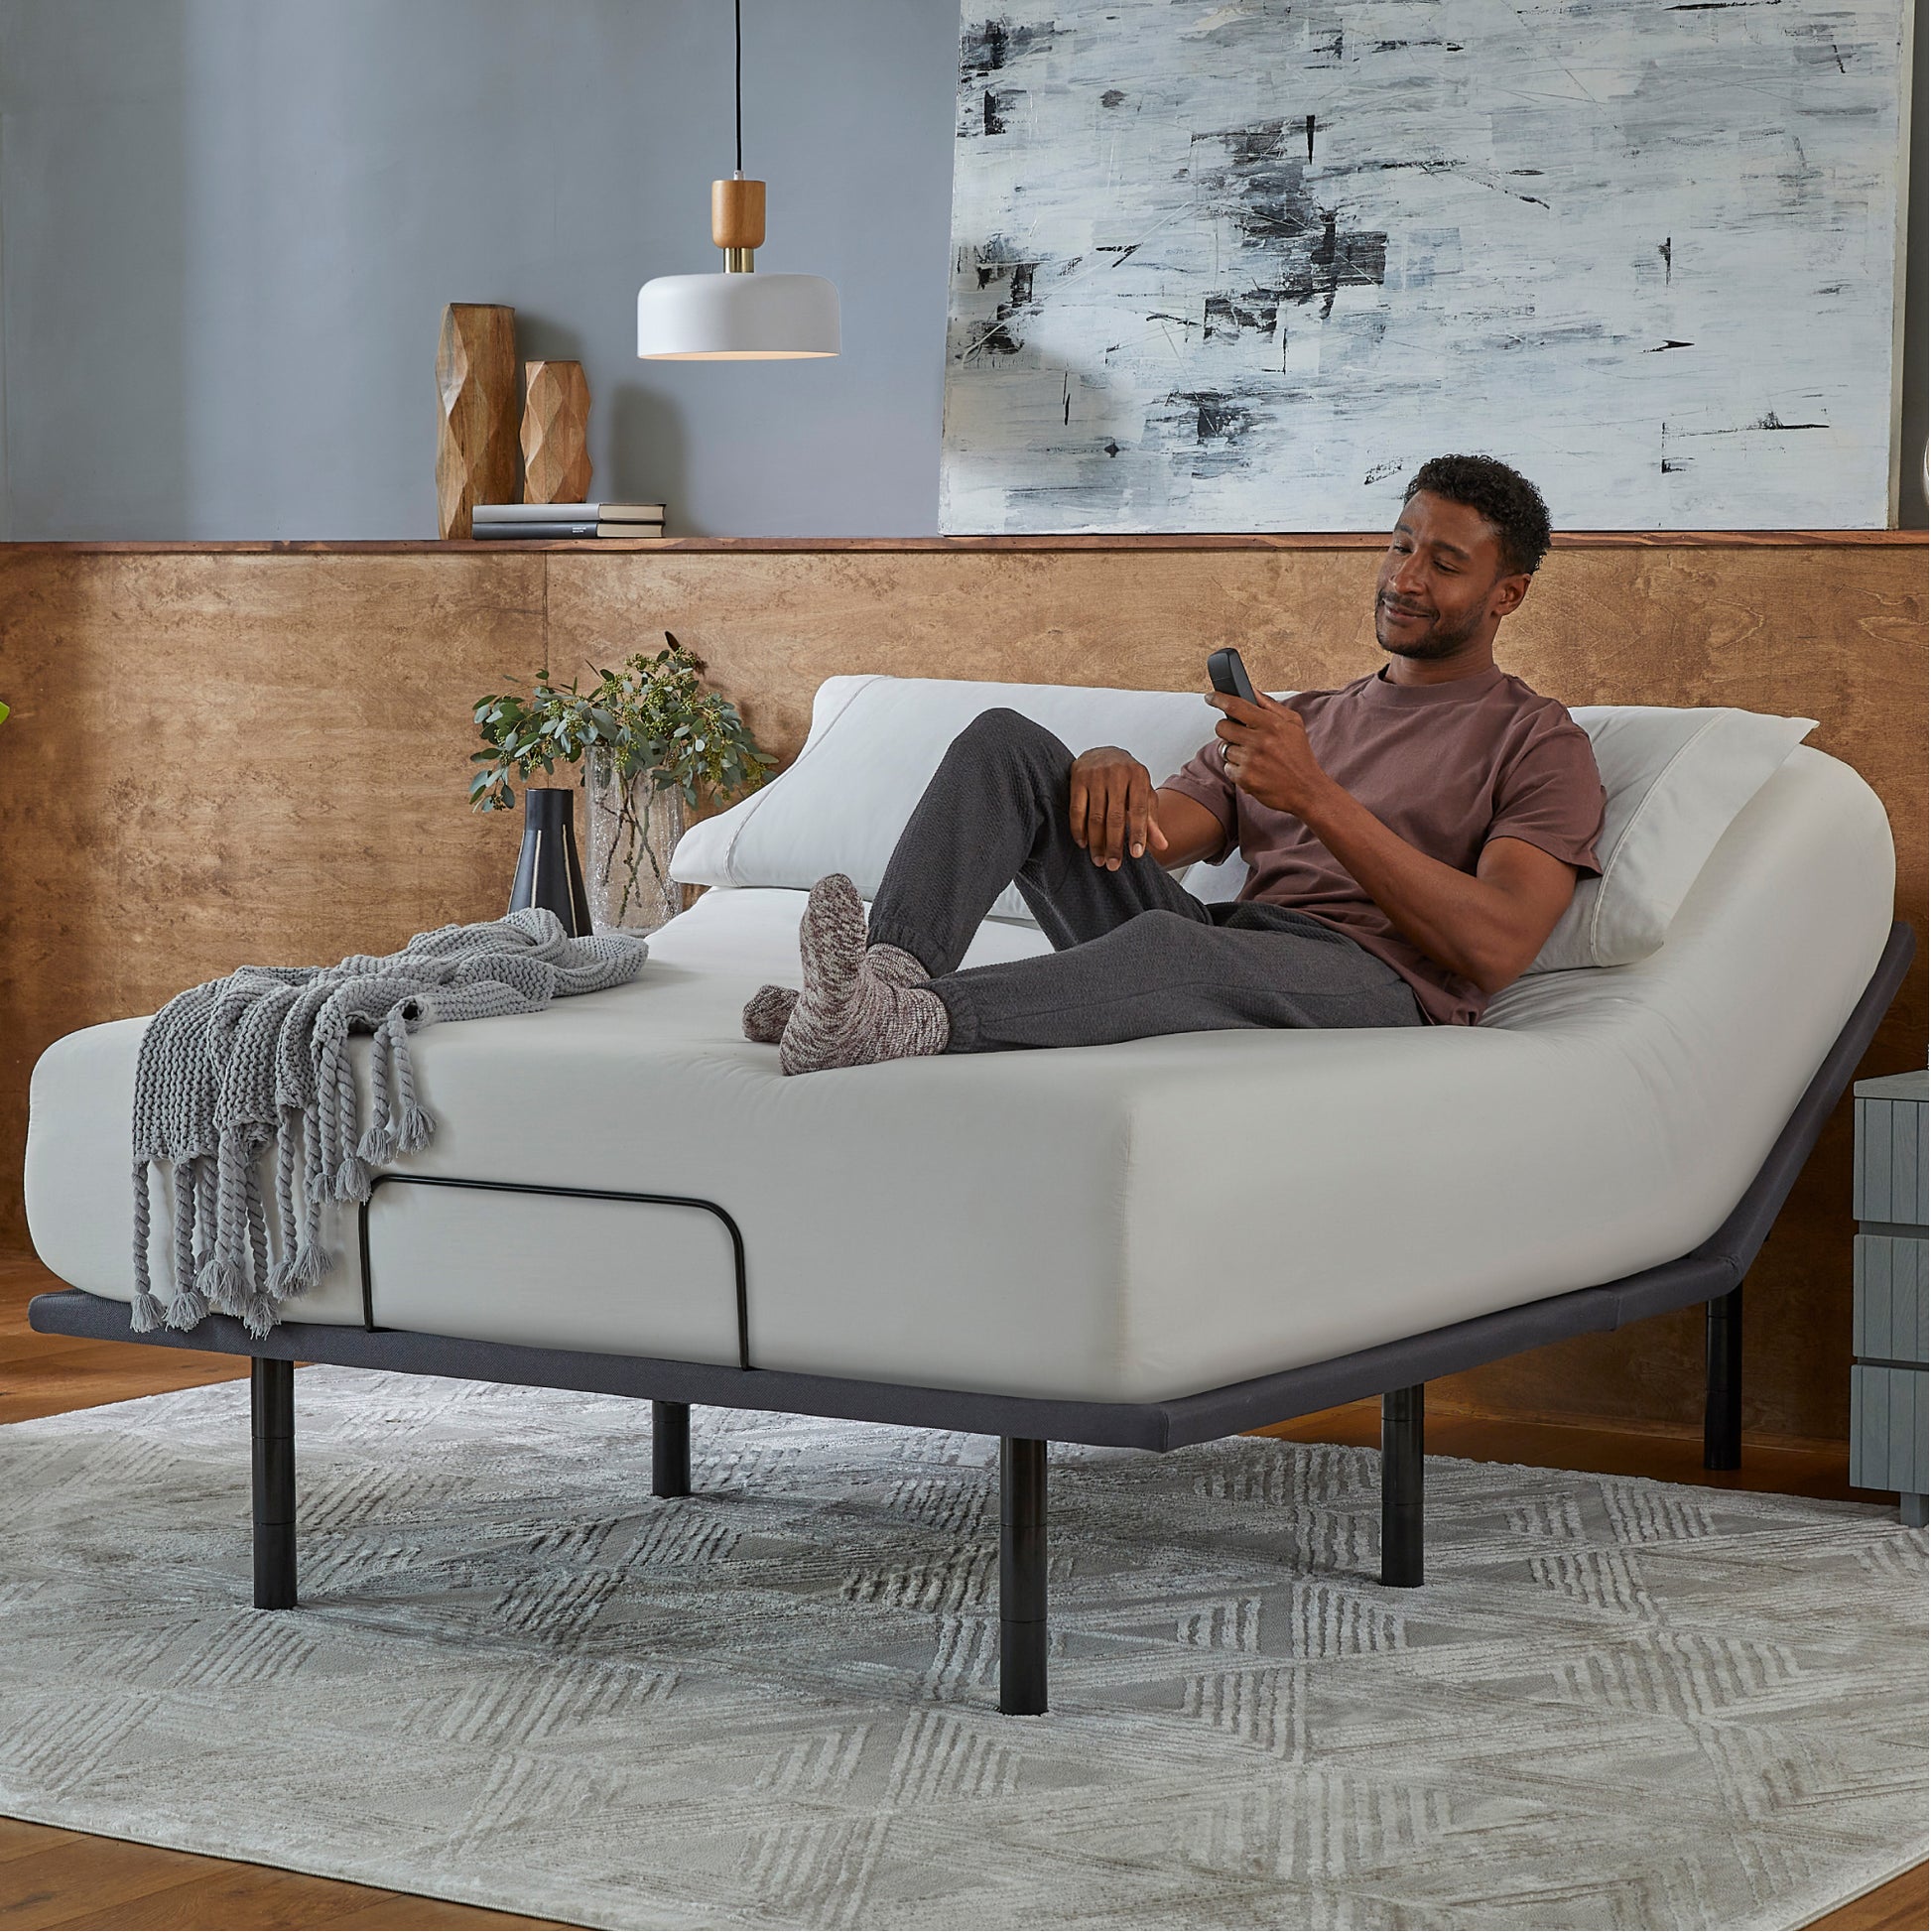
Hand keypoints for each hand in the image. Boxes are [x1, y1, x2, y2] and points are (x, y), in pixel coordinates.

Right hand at [1068, 746, 1169, 869]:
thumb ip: (1151, 819)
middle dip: (1114, 843)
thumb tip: (1163, 846)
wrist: (1102, 752)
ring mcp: (1095, 775)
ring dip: (1096, 842)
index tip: (1136, 854)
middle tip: (1113, 865)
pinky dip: (1079, 829)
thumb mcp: (1143, 793)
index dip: (1138, 832)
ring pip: (1095, 816)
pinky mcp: (1077, 778)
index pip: (1139, 809)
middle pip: (1115, 816)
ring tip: (1099, 860)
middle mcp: (1117, 773)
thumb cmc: (1126, 778)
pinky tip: (1083, 843)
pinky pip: (1076, 809)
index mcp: (1138, 775)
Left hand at [1210, 691, 1325, 816]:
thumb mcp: (1293, 724)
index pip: (1236, 705)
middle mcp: (1259, 741)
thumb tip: (1252, 690)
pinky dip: (1236, 769)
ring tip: (1252, 756)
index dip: (1219, 698)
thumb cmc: (1300, 756)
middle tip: (1238, 734)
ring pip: (1224, 748)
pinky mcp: (1244, 778)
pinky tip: (1253, 770)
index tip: (1211, 697)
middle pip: (1222, 727)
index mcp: (1271, 725)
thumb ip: (1270, 705)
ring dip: (1233, 751)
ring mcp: (1250, 761)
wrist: (1307, 790)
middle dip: (1226, 729)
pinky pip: (1227, 767)